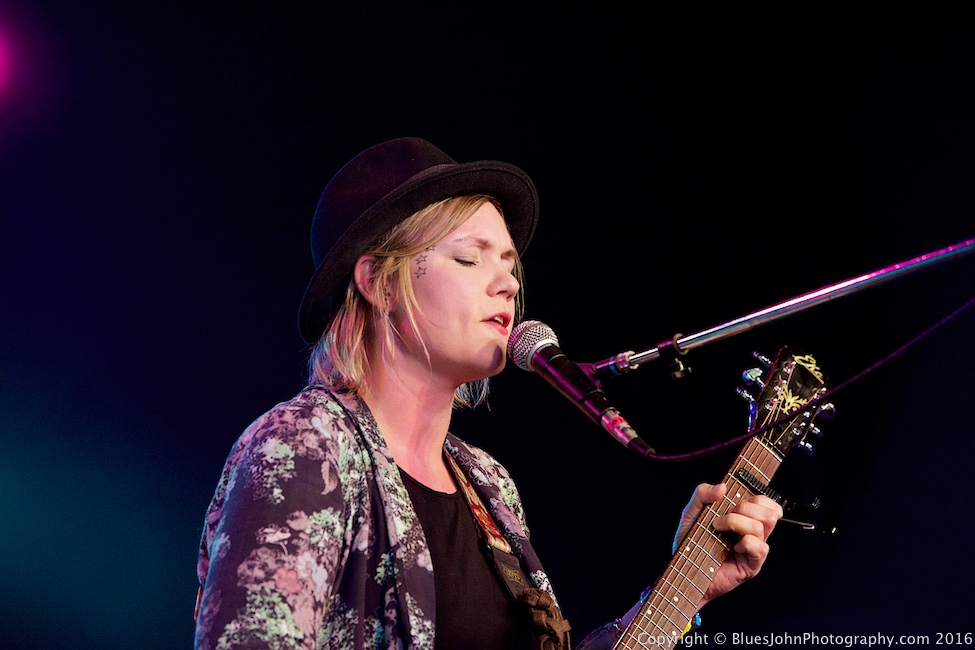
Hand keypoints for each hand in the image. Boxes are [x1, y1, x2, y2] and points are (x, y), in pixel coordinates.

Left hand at [673, 482, 782, 606]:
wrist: (683, 571)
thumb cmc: (690, 543)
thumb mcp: (691, 512)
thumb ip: (702, 494)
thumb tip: (722, 486)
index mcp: (744, 518)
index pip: (766, 503)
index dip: (755, 497)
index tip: (733, 501)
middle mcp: (752, 533)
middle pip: (770, 512)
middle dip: (745, 508)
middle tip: (723, 518)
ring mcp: (754, 549)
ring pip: (763, 526)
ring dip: (737, 522)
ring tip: (720, 530)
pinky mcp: (752, 565)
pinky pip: (760, 547)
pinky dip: (745, 542)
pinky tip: (733, 548)